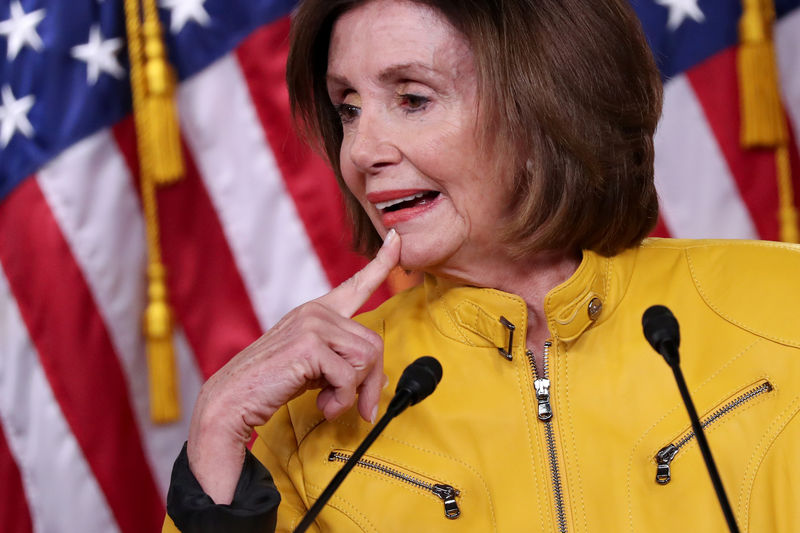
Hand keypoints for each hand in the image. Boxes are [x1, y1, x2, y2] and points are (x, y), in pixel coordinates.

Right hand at [187, 229, 400, 502]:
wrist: (231, 399)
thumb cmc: (270, 384)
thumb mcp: (314, 368)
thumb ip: (343, 362)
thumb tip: (382, 378)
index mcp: (317, 312)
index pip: (356, 284)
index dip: (381, 263)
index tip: (397, 238)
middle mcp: (316, 311)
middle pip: (374, 343)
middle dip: (370, 382)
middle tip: (359, 406)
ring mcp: (312, 324)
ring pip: (367, 359)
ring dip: (354, 392)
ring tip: (329, 402)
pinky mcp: (309, 344)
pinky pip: (349, 376)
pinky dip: (341, 400)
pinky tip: (322, 404)